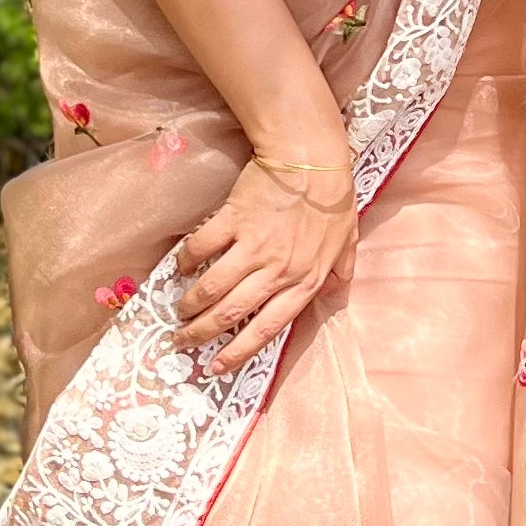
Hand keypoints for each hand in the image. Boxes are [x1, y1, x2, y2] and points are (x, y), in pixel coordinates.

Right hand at [172, 136, 356, 371]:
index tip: (216, 367)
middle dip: (202, 334)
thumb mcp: (347, 240)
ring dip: (190, 304)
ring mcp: (253, 246)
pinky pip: (202, 248)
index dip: (239, 352)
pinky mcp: (233, 220)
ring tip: (178, 311)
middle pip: (231, 313)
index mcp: (304, 281)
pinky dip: (187, 262)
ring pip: (212, 288)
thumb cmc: (333, 199)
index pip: (267, 328)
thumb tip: (336, 290)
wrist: (312, 158)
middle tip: (181, 342)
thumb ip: (341, 270)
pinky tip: (180, 268)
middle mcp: (277, 271)